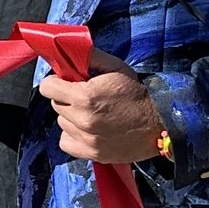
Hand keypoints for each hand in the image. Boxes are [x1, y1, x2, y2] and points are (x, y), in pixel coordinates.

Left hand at [39, 51, 165, 164]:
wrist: (161, 121)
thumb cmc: (136, 92)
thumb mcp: (114, 66)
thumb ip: (87, 58)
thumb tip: (64, 54)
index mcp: (85, 97)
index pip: (47, 88)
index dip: (56, 82)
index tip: (68, 83)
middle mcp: (83, 120)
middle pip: (56, 105)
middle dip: (67, 99)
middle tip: (86, 98)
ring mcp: (88, 139)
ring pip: (62, 123)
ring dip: (72, 118)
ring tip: (93, 114)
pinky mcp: (93, 153)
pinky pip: (66, 143)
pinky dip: (73, 136)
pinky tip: (88, 130)